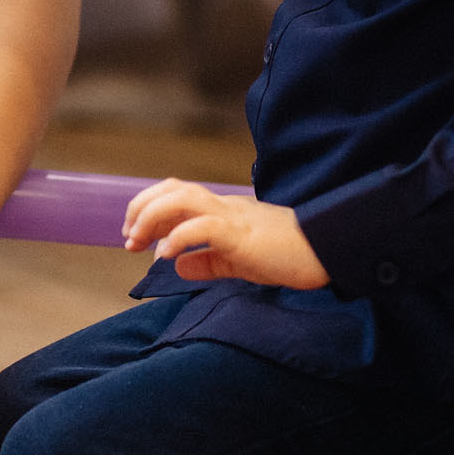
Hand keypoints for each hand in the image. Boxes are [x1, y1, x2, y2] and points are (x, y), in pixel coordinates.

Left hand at [123, 180, 329, 288]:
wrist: (325, 254)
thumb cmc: (287, 257)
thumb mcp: (239, 262)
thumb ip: (208, 262)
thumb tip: (177, 266)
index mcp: (222, 210)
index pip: (177, 194)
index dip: (147, 209)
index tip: (133, 236)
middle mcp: (223, 206)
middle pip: (172, 189)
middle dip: (140, 208)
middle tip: (128, 238)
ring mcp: (233, 216)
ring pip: (181, 198)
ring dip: (151, 217)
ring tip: (138, 241)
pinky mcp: (242, 234)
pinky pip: (202, 226)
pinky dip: (177, 237)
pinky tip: (165, 255)